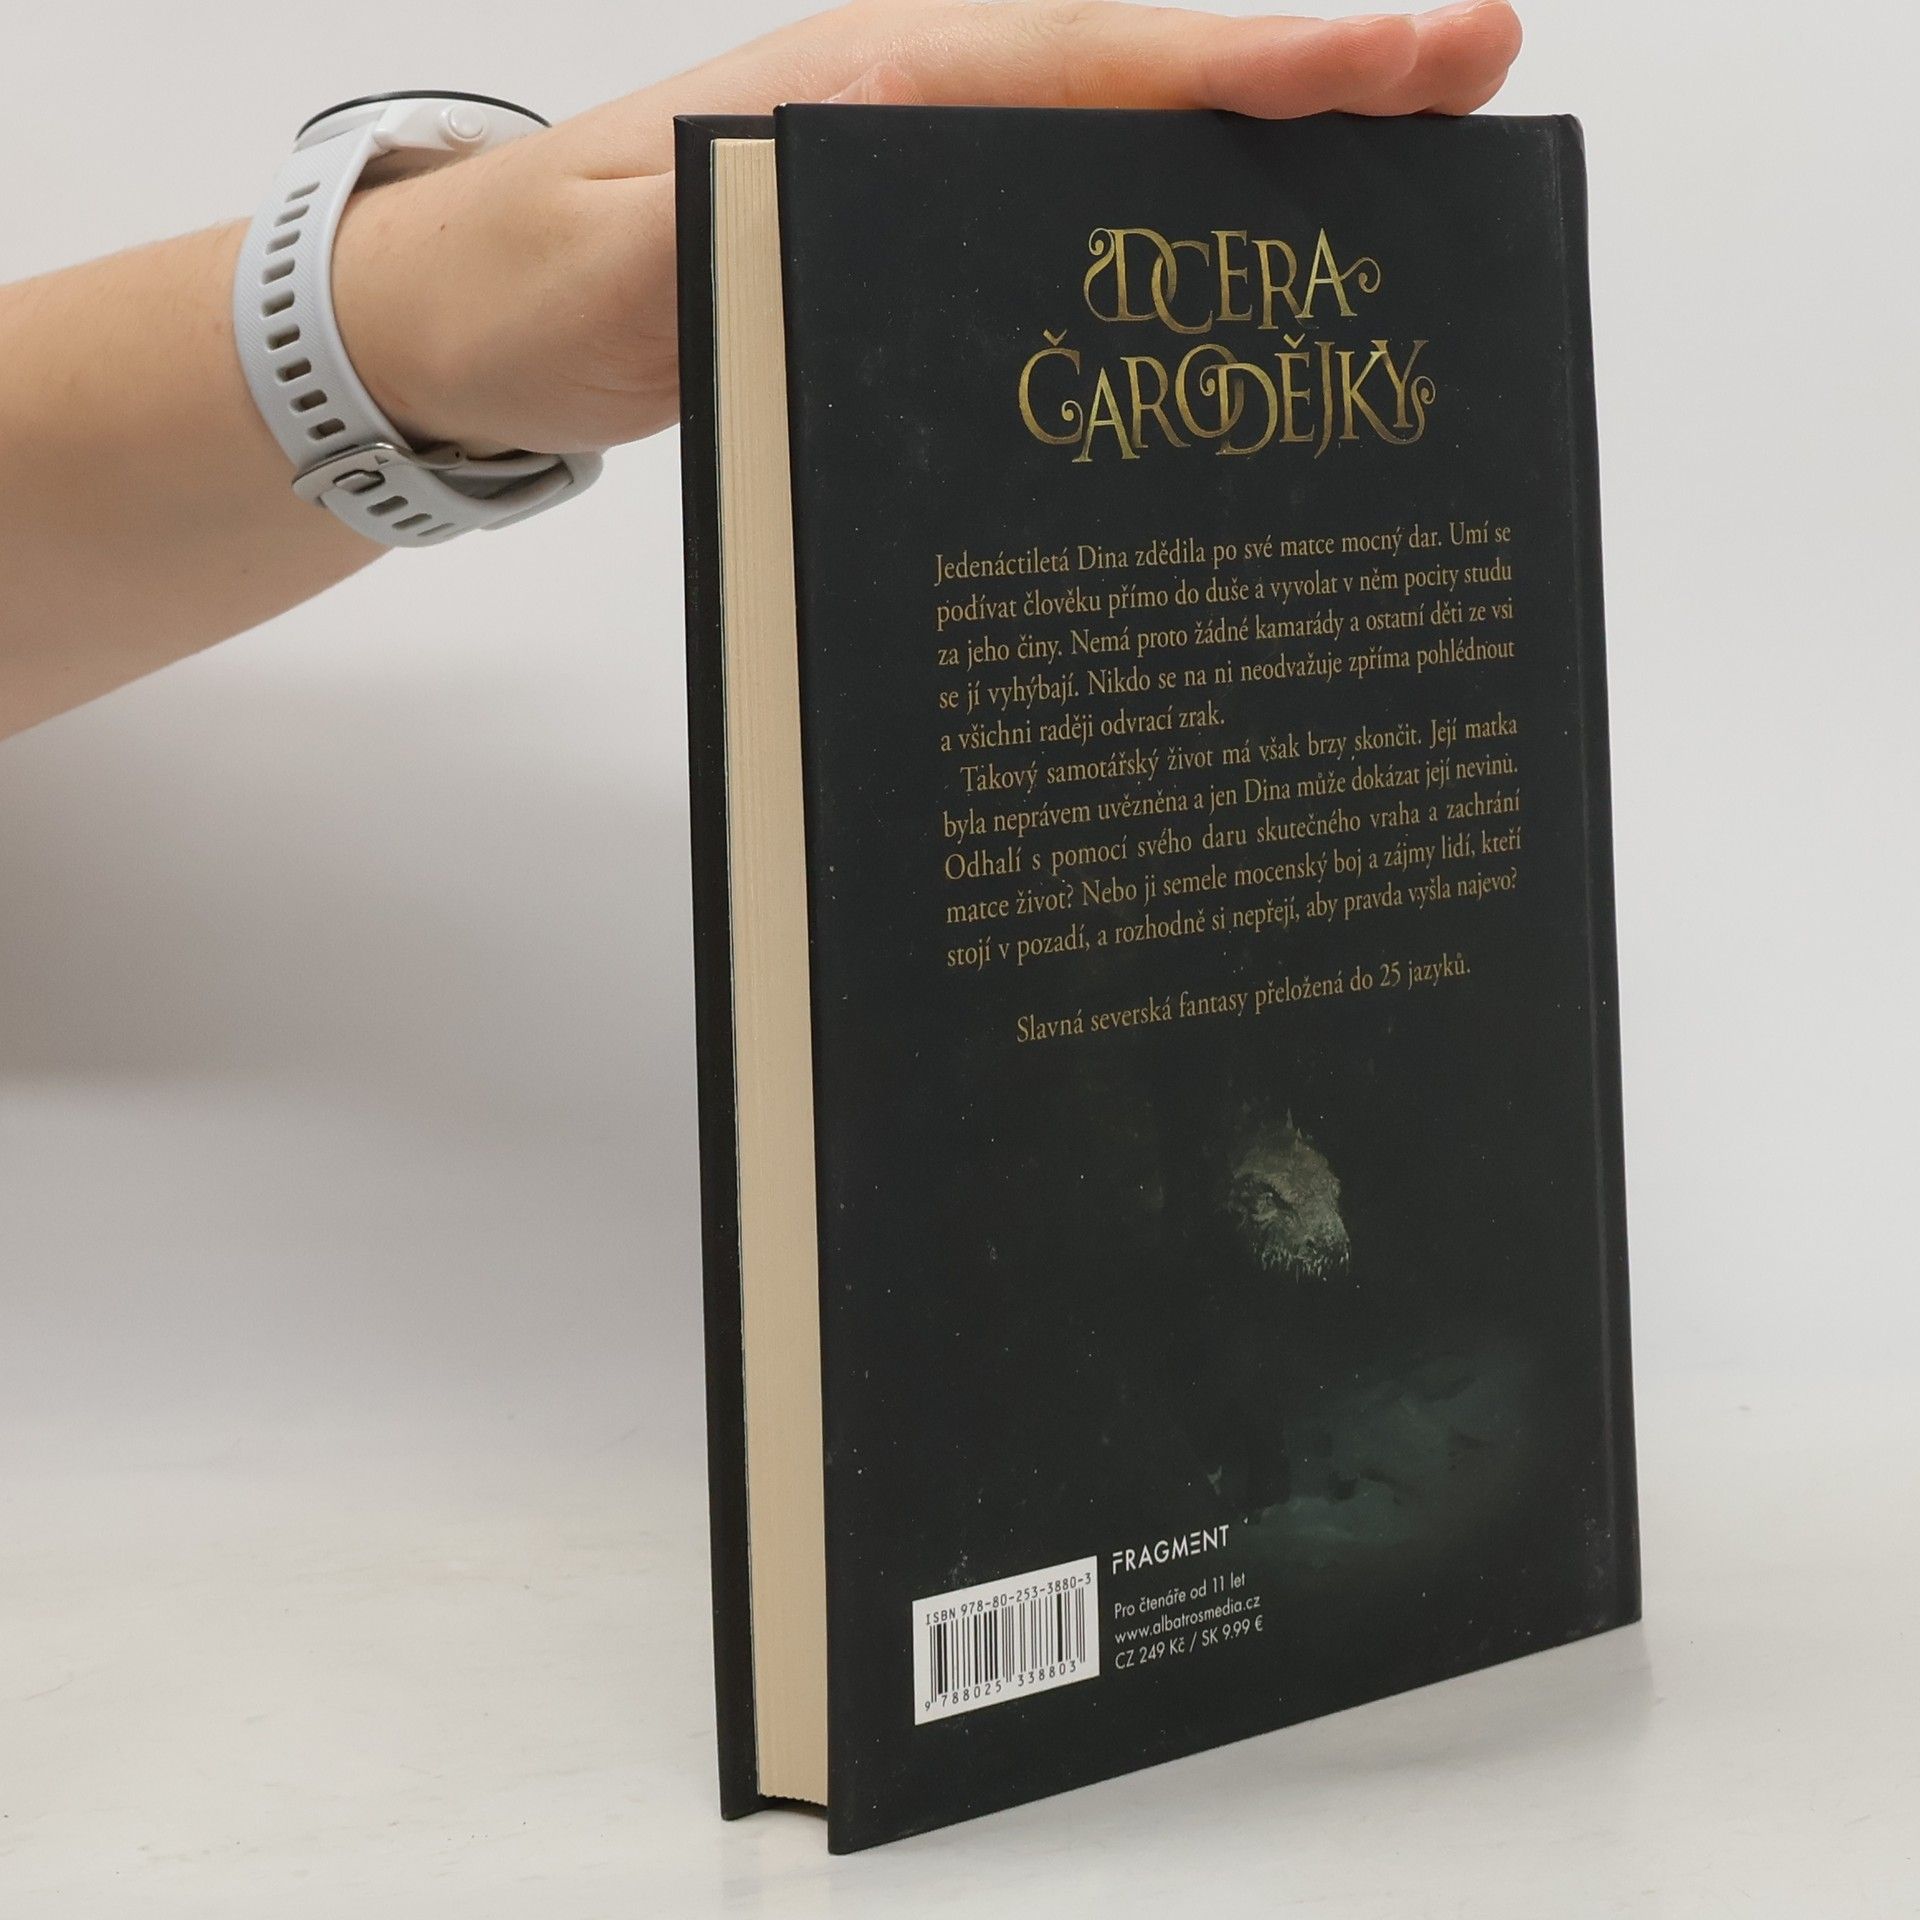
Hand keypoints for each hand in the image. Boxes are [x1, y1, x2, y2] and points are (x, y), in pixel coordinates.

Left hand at [332, 0, 1521, 458]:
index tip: (1403, 52)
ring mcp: (918, 175)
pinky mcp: (908, 249)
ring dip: (1263, 157)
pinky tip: (1240, 280)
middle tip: (1477, 81)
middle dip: (1308, 82)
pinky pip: (1064, 225)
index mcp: (864, 88)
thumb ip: (727, 219)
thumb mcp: (608, 266)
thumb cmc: (527, 289)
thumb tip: (877, 147)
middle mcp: (912, 108)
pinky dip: (1165, 234)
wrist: (463, 318)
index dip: (1248, 57)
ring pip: (1120, 148)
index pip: (1087, 60)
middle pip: (1141, 84)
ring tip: (1421, 174)